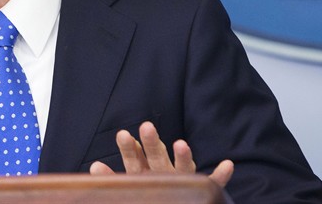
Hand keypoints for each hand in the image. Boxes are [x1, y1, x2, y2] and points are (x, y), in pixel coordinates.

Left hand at [89, 121, 233, 187]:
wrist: (177, 202)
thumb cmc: (151, 195)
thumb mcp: (131, 185)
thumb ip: (113, 179)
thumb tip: (93, 167)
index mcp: (145, 172)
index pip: (135, 158)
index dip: (129, 148)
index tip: (123, 135)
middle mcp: (164, 173)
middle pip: (157, 156)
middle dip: (152, 142)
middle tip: (145, 125)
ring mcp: (184, 182)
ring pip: (184, 168)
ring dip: (183, 156)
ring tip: (181, 143)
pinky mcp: (204, 191)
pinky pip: (214, 184)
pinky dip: (220, 175)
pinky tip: (227, 164)